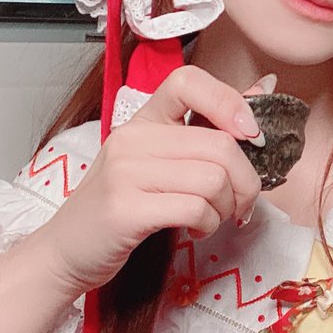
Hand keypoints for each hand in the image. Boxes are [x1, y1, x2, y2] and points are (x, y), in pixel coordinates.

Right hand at [38, 66, 265, 298]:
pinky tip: (197, 229)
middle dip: (246, 181)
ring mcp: (125, 172)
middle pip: (220, 144)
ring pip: (213, 179)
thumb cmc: (123, 205)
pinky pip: (194, 208)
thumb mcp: (159, 160)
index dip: (229, 101)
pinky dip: (208, 224)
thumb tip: (266, 88)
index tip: (249, 134)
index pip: (188, 81)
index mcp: (143, 119)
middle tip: (240, 203)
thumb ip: (205, 130)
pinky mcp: (125, 208)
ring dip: (226, 207)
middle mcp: (132, 138)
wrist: (66, 252)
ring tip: (212, 218)